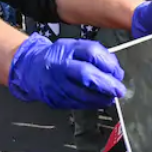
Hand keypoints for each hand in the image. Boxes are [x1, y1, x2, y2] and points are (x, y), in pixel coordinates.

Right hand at [9, 35, 125, 109]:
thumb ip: (95, 56)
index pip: (90, 52)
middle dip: (106, 84)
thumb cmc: (58, 57)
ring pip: (82, 94)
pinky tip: (98, 102)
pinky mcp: (55, 99)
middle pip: (86, 74)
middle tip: (119, 90)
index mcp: (67, 49)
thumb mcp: (75, 48)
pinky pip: (77, 103)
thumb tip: (116, 71)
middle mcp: (60, 66)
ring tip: (110, 98)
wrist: (31, 69)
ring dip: (100, 98)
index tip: (118, 72)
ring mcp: (56, 84)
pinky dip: (91, 104)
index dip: (107, 63)